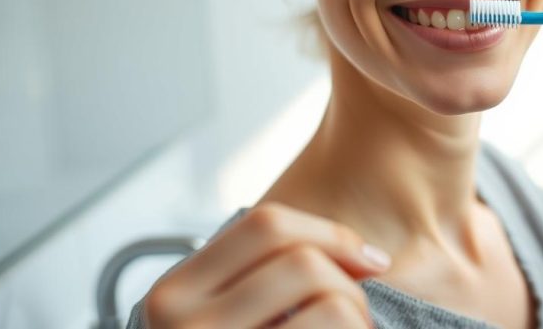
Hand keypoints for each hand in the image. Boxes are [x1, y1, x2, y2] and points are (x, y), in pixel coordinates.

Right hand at [144, 202, 387, 327]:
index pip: (266, 224)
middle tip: (360, 314)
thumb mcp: (215, 321)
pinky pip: (335, 328)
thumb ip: (251, 285)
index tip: (370, 258)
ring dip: (358, 318)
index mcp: (173, 293)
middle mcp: (179, 323)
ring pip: (330, 301)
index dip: (331, 233)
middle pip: (301, 258)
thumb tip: (350, 252)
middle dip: (349, 280)